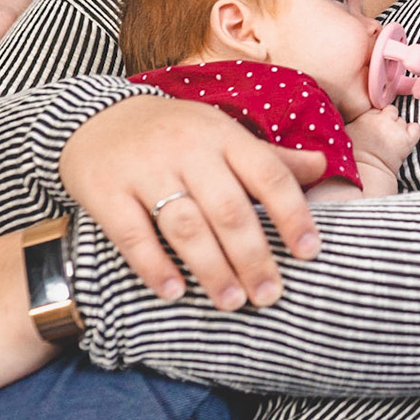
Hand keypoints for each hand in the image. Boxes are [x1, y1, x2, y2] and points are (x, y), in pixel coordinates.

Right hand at [59, 95, 333, 309]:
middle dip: (254, 256)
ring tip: (232, 302)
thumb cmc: (175, 133)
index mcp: (224, 136)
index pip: (268, 174)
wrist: (95, 117)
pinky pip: (132, 234)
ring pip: (185, 225)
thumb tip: (323, 166)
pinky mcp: (105, 191)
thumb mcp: (223, 134)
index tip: (310, 252)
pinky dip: (154, 266)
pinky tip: (174, 293)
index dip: (293, 214)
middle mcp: (188, 150)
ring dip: (211, 268)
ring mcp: (145, 170)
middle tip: (270, 295)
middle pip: (229, 209)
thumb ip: (270, 158)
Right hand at [345, 104, 419, 174]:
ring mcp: (395, 129)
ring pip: (402, 121)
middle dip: (389, 121)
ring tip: (391, 143)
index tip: (375, 129)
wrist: (367, 175)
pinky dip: (413, 133)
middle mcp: (381, 119)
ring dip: (399, 130)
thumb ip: (359, 119)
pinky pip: (415, 129)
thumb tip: (366, 115)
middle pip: (391, 111)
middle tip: (384, 136)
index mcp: (365, 116)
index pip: (378, 109)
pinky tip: (405, 141)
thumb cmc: (356, 157)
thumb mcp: (349, 132)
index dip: (377, 118)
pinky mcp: (407, 140)